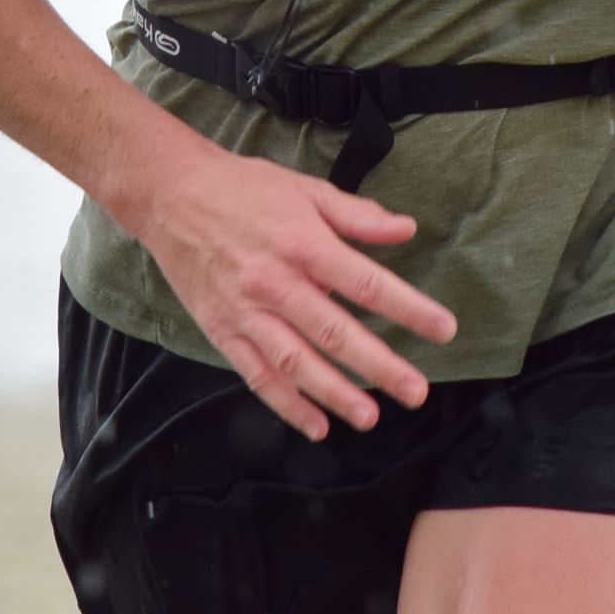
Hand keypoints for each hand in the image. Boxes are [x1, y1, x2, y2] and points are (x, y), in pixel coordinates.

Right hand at [133, 144, 459, 440]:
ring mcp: (247, 312)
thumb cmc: (243, 188)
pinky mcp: (223, 330)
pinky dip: (286, 405)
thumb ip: (356, 215)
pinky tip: (315, 425)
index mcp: (304, 244)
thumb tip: (405, 229)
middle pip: (335, 333)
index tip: (443, 329)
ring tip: (370, 418)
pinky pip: (257, 375)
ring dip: (335, 394)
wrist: (171, 195)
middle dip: (379, 367)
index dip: (409, 309)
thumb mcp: (305, 189)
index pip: (367, 284)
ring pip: (296, 363)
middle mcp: (276, 283)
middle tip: (416, 392)